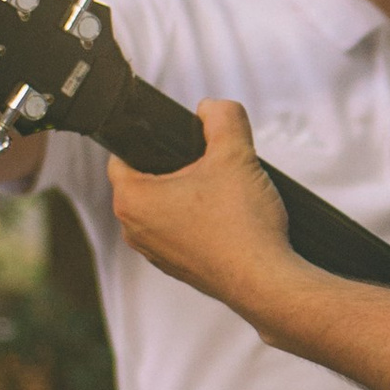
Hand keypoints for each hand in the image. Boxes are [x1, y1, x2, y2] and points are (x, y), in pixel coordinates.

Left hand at [111, 101, 303, 325]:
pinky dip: (199, 222)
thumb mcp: (235, 153)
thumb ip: (222, 116)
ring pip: (164, 208)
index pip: (122, 154)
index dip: (150, 139)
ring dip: (188, 195)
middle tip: (209, 161)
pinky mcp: (178, 269)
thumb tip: (212, 108)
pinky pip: (180, 233)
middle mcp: (134, 231)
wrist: (267, 281)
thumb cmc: (243, 224)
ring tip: (223, 191)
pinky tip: (228, 218)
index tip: (178, 137)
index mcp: (132, 200)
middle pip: (145, 180)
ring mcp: (155, 254)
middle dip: (175, 167)